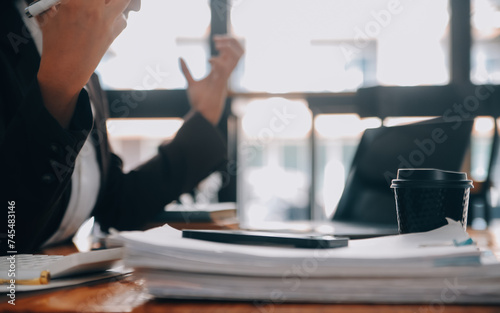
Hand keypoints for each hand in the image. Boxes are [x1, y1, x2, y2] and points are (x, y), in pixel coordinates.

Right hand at [37, 0, 130, 126]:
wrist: (65, 71)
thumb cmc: (54, 45)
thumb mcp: (48, 19)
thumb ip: (55, 4)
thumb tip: (59, 1)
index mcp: (75, 2)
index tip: (83, 1)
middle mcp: (94, 9)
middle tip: (99, 2)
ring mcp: (106, 22)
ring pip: (123, 1)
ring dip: (115, 3)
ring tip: (104, 8)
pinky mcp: (113, 35)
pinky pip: (123, 20)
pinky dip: (117, 18)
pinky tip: (106, 21)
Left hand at [180, 35, 243, 124]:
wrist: (201, 114)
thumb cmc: (199, 101)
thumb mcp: (191, 82)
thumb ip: (186, 70)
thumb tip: (180, 58)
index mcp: (220, 71)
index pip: (231, 53)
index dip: (228, 43)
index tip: (215, 39)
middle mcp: (225, 73)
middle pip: (238, 52)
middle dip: (231, 41)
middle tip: (217, 39)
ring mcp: (224, 78)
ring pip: (236, 58)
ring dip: (228, 49)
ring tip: (216, 45)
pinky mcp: (221, 84)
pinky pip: (224, 69)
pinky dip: (217, 62)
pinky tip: (209, 60)